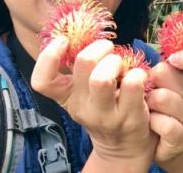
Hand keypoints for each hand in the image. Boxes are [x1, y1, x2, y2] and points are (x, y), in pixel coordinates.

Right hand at [31, 37, 156, 168]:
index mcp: (67, 97)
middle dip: (100, 47)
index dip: (49, 56)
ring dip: (117, 62)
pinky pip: (133, 83)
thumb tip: (83, 34)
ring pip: (103, 77)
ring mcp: (105, 115)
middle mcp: (82, 107)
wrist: (125, 149)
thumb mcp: (86, 94)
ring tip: (123, 65)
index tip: (65, 40)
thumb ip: (81, 71)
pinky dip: (139, 73)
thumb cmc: (106, 109)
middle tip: (109, 50)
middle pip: (83, 64)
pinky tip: (140, 76)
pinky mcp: (129, 118)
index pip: (42, 81)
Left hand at [147, 49, 182, 170]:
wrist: (162, 144)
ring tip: (149, 110)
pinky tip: (152, 125)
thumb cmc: (159, 106)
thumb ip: (162, 69)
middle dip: (150, 80)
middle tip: (151, 92)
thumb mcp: (163, 83)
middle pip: (165, 72)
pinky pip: (163, 123)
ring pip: (161, 98)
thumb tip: (151, 66)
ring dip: (147, 103)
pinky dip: (151, 122)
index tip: (172, 60)